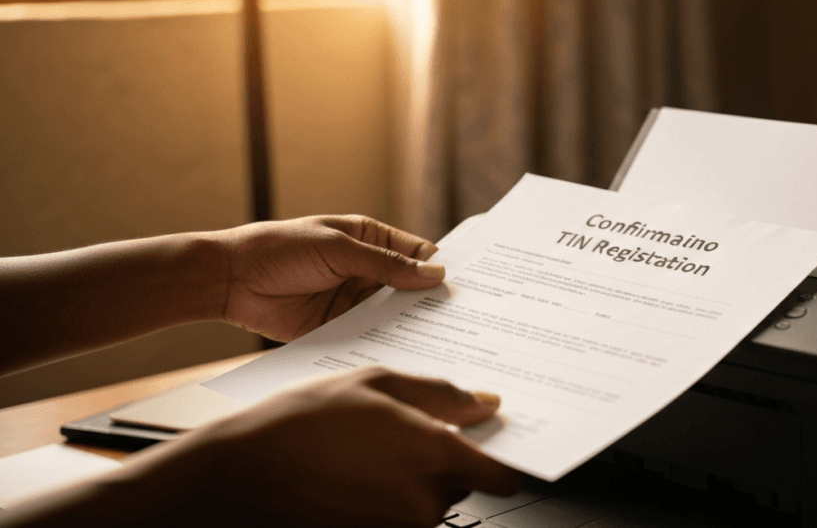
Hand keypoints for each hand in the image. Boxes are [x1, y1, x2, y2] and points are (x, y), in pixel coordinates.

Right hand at [116, 367, 520, 527]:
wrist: (235, 478)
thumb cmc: (297, 425)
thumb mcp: (372, 384)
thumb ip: (439, 395)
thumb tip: (484, 405)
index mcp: (433, 455)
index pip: (499, 475)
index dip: (496, 461)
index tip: (489, 451)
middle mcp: (424, 503)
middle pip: (457, 486)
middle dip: (435, 465)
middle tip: (391, 439)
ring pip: (425, 506)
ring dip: (405, 485)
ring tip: (358, 457)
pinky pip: (394, 522)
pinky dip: (380, 504)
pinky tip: (346, 481)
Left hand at [217, 215, 445, 341]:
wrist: (230, 281)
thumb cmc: (280, 249)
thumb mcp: (338, 249)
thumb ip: (385, 265)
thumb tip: (435, 274)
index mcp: (371, 240)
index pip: (418, 255)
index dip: (442, 268)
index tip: (471, 285)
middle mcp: (368, 272)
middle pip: (411, 289)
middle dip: (434, 302)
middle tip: (466, 320)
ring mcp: (355, 302)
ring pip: (395, 316)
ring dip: (413, 327)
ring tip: (444, 342)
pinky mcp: (340, 329)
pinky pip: (370, 337)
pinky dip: (386, 345)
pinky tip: (406, 356)